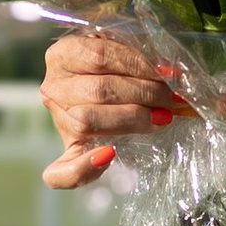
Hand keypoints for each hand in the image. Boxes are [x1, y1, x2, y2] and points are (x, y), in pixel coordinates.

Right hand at [38, 29, 190, 188]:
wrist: (102, 97)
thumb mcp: (120, 54)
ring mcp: (58, 120)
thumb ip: (137, 56)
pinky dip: (84, 166)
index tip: (169, 74)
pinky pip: (61, 171)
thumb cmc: (117, 71)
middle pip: (99, 90)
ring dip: (132, 121)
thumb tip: (169, 73)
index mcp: (62, 55)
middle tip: (172, 98)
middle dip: (144, 93)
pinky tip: (108, 154)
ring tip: (161, 117)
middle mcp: (53, 86)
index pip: (100, 56)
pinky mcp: (67, 151)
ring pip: (88, 121)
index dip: (138, 65)